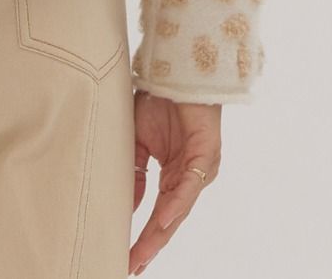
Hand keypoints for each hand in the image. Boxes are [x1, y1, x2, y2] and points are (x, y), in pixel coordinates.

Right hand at [128, 90, 221, 273]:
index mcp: (174, 175)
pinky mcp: (205, 156)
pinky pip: (188, 186)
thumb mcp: (138, 140)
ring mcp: (198, 169)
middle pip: (168, 220)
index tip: (126, 257)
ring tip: (143, 254)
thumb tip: (128, 204)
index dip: (143, 236)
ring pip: (179, 209)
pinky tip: (163, 220)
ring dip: (160, 233)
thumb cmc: (159, 102)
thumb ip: (135, 171)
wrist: (176, 71)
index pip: (158, 213)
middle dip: (150, 245)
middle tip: (132, 266)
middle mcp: (189, 178)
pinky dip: (175, 205)